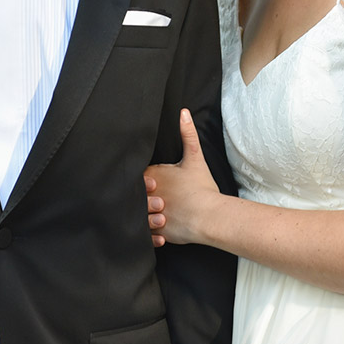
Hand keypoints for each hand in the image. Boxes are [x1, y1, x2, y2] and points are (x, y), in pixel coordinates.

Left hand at [143, 108, 220, 246]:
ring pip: (137, 213)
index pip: (138, 175)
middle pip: (133, 194)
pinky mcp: (154, 231)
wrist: (210, 216)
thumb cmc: (202, 188)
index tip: (154, 182)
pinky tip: (161, 226)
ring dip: (146, 213)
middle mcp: (146, 195)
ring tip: (162, 212)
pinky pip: (144, 232)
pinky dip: (150, 231)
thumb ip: (188, 134)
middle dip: (143, 195)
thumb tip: (183, 112)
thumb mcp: (195, 158)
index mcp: (153, 175)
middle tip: (159, 197)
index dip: (144, 179)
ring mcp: (149, 214)